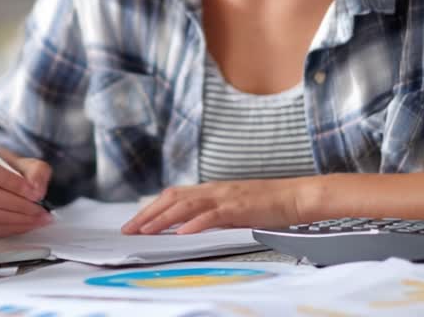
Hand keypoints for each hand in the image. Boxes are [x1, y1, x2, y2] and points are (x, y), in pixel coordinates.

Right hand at [0, 147, 53, 237]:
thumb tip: (37, 189)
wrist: (3, 179)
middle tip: (39, 208)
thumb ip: (36, 171)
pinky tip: (26, 224)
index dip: (11, 183)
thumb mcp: (28, 162)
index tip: (33, 192)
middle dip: (17, 205)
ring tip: (37, 218)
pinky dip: (10, 229)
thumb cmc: (10, 169)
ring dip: (16, 219)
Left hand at [121, 178, 309, 234]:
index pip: (172, 196)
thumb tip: (186, 226)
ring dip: (163, 219)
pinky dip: (195, 224)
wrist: (295, 197)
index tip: (133, 223)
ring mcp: (225, 197)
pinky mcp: (239, 207)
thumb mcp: (232, 207)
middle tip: (129, 230)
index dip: (151, 208)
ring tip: (147, 231)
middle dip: (148, 214)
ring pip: (186, 206)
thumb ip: (210, 212)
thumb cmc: (266, 205)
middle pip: (172, 198)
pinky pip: (213, 215)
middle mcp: (213, 190)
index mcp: (210, 189)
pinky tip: (182, 233)